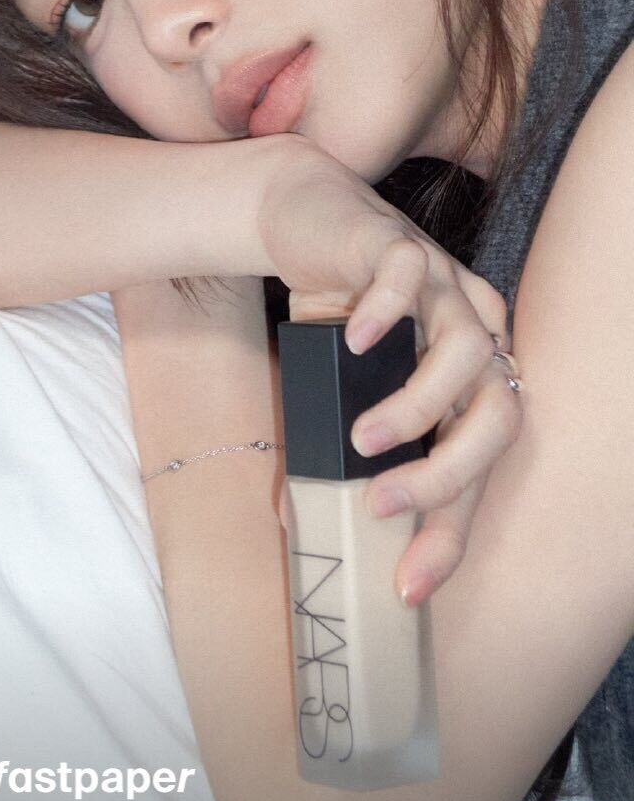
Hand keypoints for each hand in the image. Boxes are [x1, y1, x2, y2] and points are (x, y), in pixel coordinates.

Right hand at [252, 135, 521, 607]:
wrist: (302, 217)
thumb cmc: (332, 309)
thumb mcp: (346, 387)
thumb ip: (346, 441)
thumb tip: (300, 523)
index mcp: (472, 375)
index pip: (484, 464)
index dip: (452, 529)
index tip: (408, 583)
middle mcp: (473, 331)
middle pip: (500, 414)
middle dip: (447, 476)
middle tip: (381, 506)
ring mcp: (442, 284)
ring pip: (467, 353)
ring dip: (416, 408)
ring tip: (359, 440)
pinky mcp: (398, 244)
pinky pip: (407, 279)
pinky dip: (386, 315)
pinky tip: (355, 344)